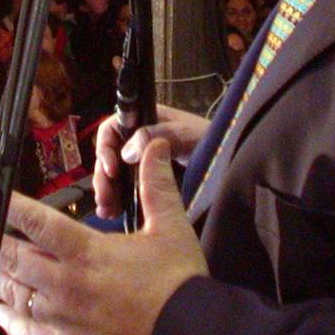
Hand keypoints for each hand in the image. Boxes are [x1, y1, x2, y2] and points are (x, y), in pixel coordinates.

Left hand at [0, 138, 207, 334]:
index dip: (9, 206)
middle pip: (12, 258)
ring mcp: (62, 319)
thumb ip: (156, 185)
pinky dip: (9, 322)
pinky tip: (0, 313)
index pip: (37, 222)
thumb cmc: (179, 287)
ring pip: (12, 295)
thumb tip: (153, 144)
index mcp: (86, 252)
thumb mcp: (171, 229)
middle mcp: (66, 285)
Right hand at [93, 103, 208, 218]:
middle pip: (109, 154)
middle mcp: (138, 140)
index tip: (112, 169)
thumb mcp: (187, 134)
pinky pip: (125, 189)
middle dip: (103, 175)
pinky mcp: (147, 182)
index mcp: (145, 120)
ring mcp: (142, 162)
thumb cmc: (212, 141)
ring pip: (114, 175)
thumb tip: (127, 151)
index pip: (113, 128)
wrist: (231, 163)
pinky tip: (113, 213)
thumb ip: (159, 135)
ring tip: (107, 210)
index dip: (106, 147)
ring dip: (107, 191)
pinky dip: (117, 201)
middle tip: (104, 197)